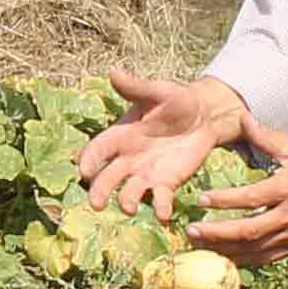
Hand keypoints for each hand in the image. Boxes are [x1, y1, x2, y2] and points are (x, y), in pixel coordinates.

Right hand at [75, 69, 245, 220]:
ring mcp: (146, 173)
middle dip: (100, 190)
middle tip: (96, 204)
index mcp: (120, 135)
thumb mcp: (157, 92)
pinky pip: (160, 198)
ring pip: (130, 191)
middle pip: (107, 177)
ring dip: (127, 200)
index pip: (98, 150)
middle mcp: (127, 158)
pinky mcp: (166, 183)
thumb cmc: (175, 100)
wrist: (204, 116)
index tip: (84, 171)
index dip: (90, 160)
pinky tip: (164, 215)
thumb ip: (136, 88)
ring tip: (128, 208)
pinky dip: (160, 207)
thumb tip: (114, 72)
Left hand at [186, 114, 287, 271]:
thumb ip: (267, 136)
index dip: (224, 200)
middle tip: (192, 231)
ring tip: (200, 247)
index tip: (201, 200)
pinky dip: (245, 262)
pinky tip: (226, 259)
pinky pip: (267, 259)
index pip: (251, 197)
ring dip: (226, 250)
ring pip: (255, 250)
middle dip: (217, 234)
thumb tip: (241, 117)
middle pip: (248, 231)